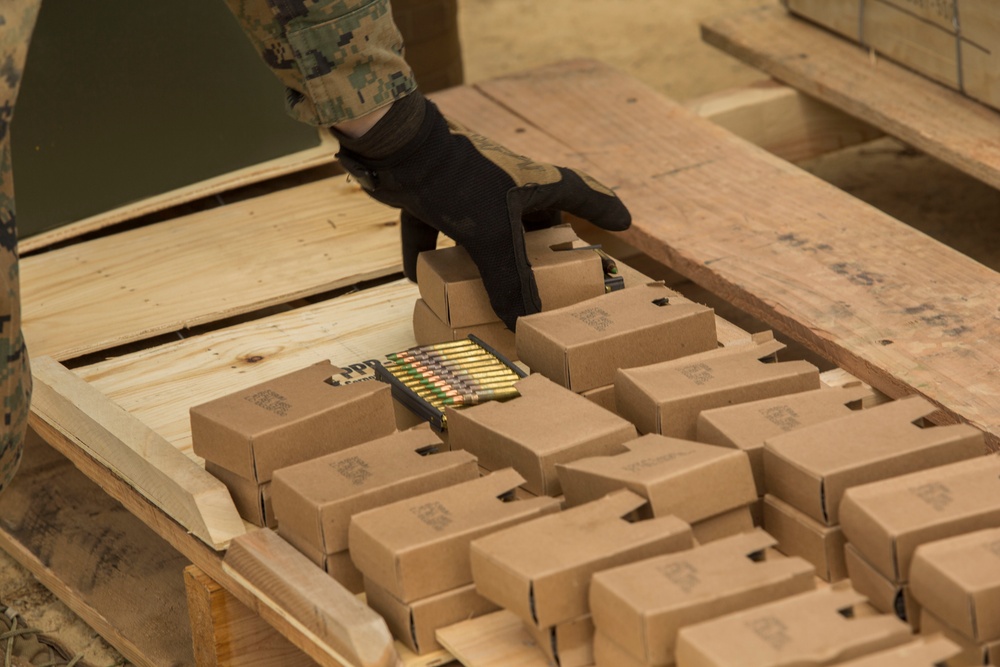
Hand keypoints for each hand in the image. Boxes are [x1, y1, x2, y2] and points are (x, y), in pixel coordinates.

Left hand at [335, 92, 630, 329]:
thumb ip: (509, 281)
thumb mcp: (492, 236)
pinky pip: (433, 228)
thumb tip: (521, 322)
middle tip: (555, 267)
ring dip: (487, 253)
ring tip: (493, 279)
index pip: (582, 194)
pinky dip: (428, 253)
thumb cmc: (459, 182)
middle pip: (535, 215)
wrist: (400, 146)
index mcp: (533, 182)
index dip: (605, 209)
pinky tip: (419, 278)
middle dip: (543, 243)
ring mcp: (467, 185)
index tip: (623, 224)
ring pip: (486, 224)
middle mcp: (505, 181)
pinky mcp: (430, 194)